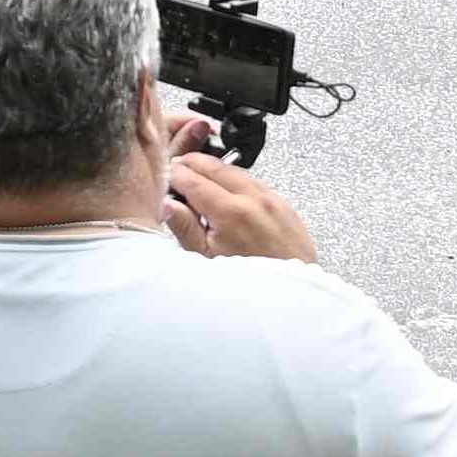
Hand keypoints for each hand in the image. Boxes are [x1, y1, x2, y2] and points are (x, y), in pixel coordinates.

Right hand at [161, 108, 312, 269]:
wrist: (292, 292)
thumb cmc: (251, 282)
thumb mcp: (206, 260)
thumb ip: (185, 228)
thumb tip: (168, 205)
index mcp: (230, 213)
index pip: (193, 179)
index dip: (174, 174)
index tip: (165, 177)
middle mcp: (253, 200)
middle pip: (214, 165)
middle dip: (191, 164)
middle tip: (177, 172)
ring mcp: (271, 199)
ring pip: (235, 170)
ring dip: (213, 170)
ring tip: (199, 186)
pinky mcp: (282, 203)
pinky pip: (253, 181)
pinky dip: (235, 181)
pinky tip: (226, 195)